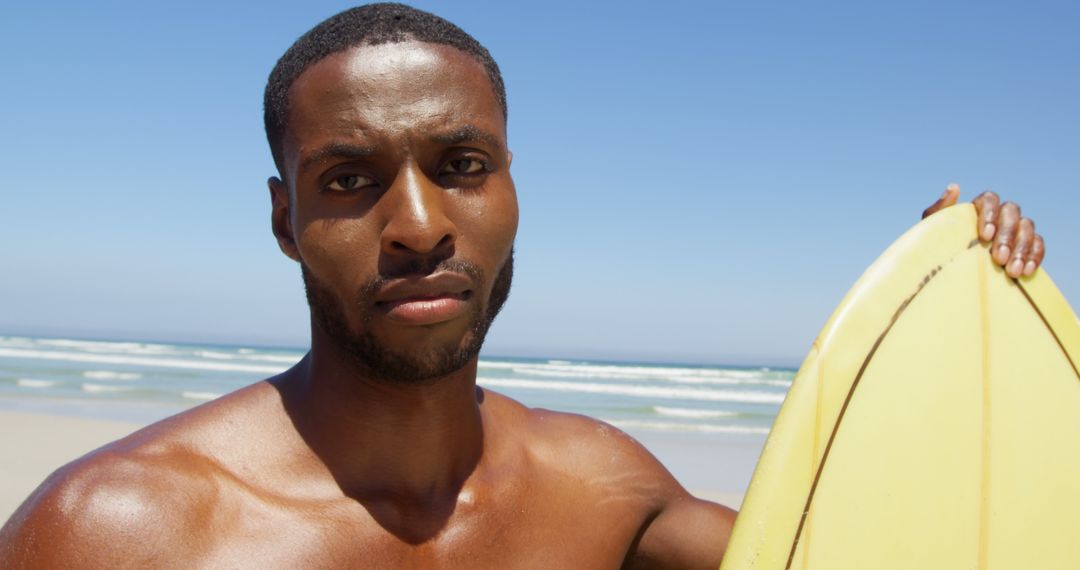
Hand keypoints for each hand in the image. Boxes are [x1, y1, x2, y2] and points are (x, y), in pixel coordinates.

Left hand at [922, 184, 1044, 277]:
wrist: (946, 271)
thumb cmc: (938, 248)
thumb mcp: (933, 231)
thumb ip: (939, 210)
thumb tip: (954, 187)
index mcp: (979, 207)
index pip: (990, 200)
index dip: (990, 215)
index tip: (985, 236)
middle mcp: (1000, 214)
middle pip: (1011, 213)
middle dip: (1007, 236)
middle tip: (998, 259)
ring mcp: (1016, 229)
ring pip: (1027, 227)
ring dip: (1022, 248)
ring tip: (1012, 271)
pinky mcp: (1027, 246)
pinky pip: (1038, 245)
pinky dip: (1035, 256)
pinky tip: (1027, 271)